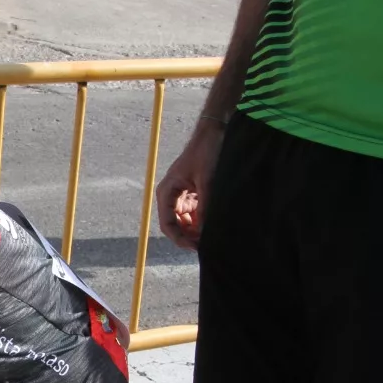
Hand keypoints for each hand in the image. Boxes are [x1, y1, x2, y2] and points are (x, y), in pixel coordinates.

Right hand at [155, 121, 225, 250]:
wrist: (214, 134)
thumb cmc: (205, 153)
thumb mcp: (206, 181)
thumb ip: (205, 206)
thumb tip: (206, 230)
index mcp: (167, 192)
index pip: (167, 224)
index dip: (180, 239)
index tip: (195, 248)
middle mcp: (172, 196)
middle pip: (177, 225)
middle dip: (190, 236)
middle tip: (207, 243)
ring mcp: (183, 195)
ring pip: (187, 221)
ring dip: (198, 229)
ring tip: (213, 234)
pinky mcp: (194, 193)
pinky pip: (196, 213)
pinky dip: (204, 219)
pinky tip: (214, 223)